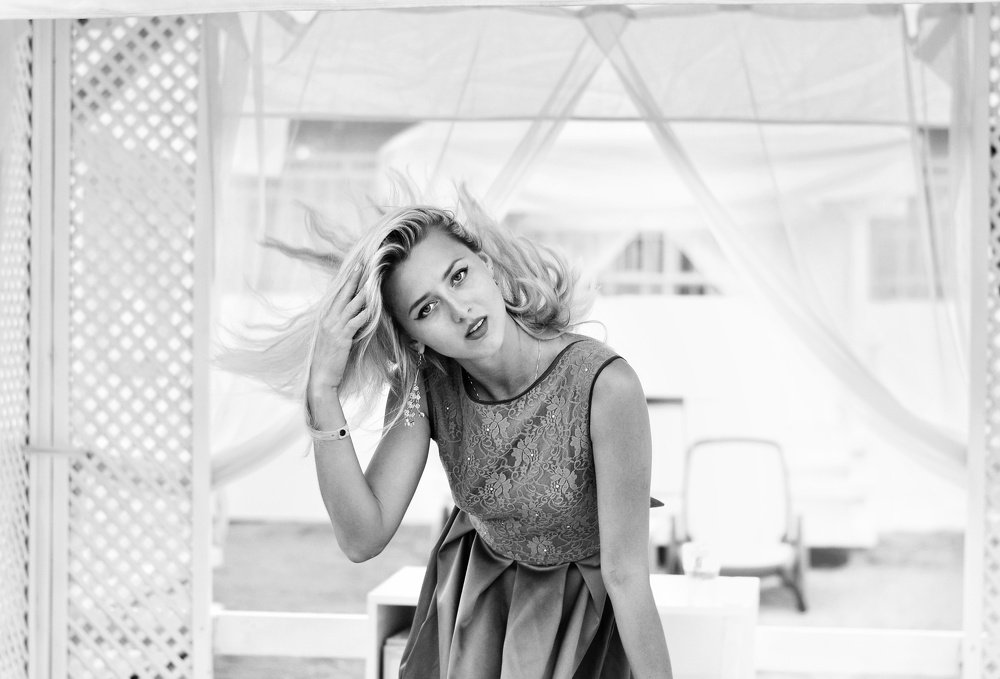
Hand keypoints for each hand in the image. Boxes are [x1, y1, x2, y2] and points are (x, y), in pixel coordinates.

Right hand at [309, 265, 367, 392]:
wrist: (320, 377)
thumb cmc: (327, 359)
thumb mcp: (331, 337)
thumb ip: (340, 325)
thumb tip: (354, 315)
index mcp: (324, 318)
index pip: (335, 295)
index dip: (345, 281)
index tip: (353, 269)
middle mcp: (327, 319)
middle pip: (342, 294)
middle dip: (353, 279)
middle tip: (362, 265)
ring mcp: (333, 327)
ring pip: (351, 305)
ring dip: (362, 293)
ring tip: (372, 281)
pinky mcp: (341, 337)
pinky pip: (355, 321)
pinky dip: (364, 313)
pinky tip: (372, 307)